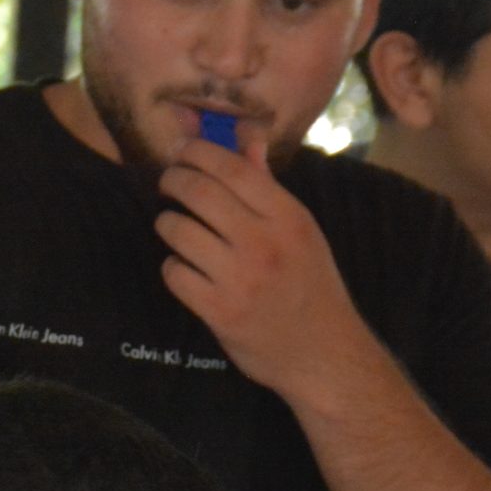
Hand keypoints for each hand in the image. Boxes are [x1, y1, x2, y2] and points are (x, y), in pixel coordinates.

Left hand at [153, 135, 376, 403]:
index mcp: (288, 218)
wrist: (323, 353)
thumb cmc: (310, 285)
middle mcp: (264, 243)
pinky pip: (174, 273)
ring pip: (178, 230)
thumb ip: (267, 185)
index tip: (182, 149)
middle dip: (173, 179)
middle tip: (168, 181)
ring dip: (168, 223)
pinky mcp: (219, 311)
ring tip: (174, 227)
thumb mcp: (300, 231)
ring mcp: (240, 279)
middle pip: (199, 192)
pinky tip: (185, 268)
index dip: (198, 151)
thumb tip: (244, 137)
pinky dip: (173, 267)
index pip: (233, 169)